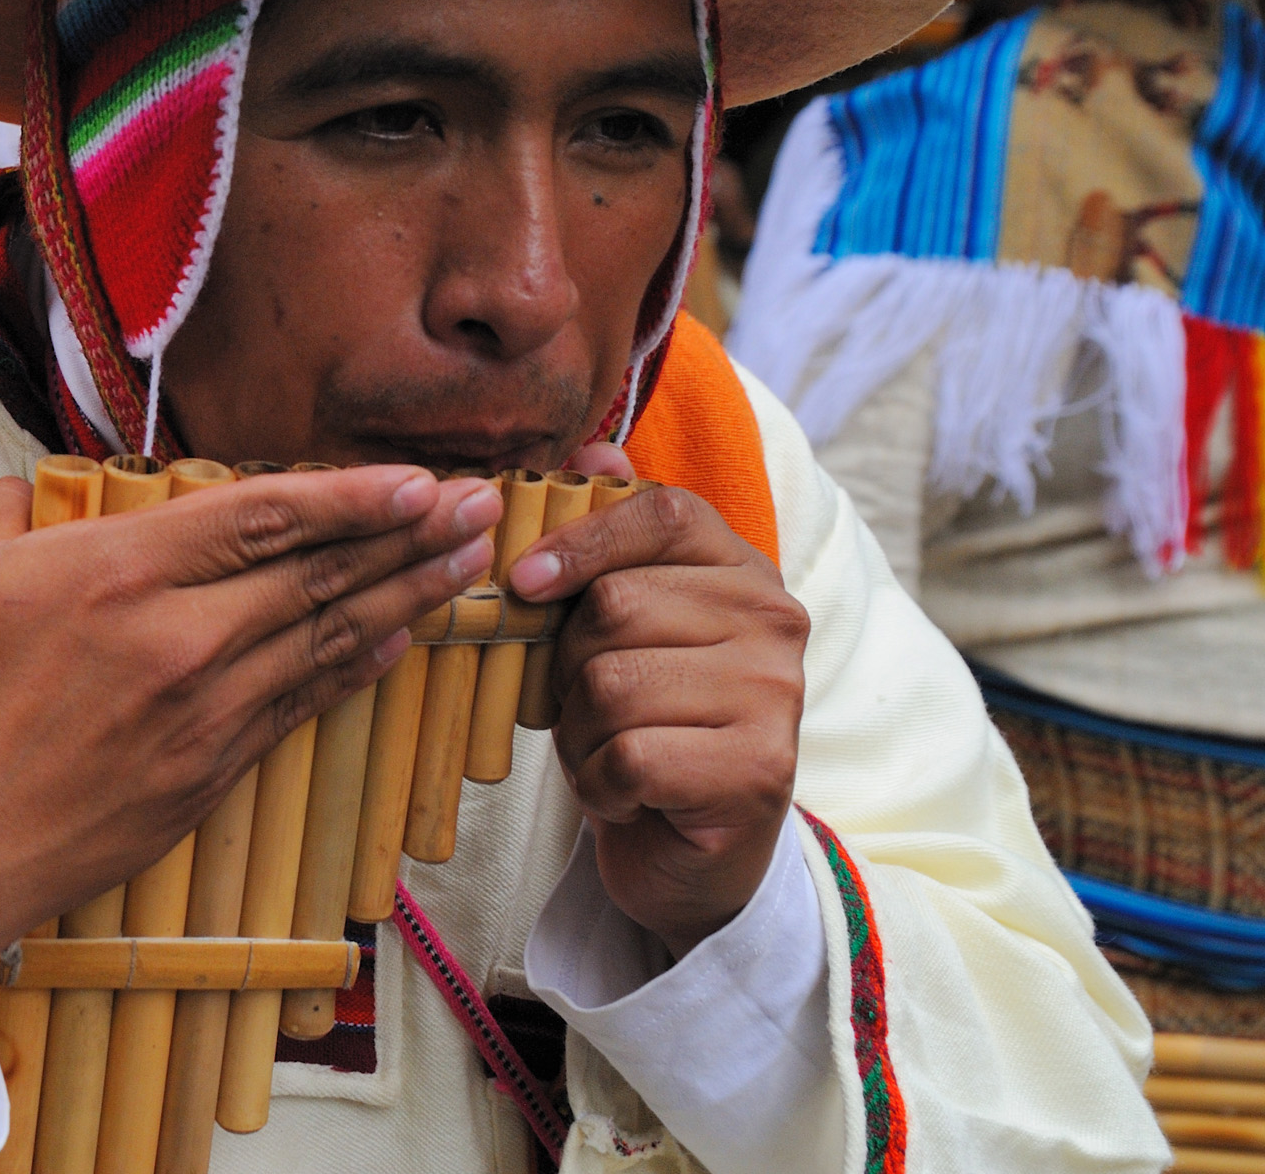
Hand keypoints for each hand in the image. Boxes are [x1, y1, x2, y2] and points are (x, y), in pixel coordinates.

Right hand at [0, 466, 502, 1058]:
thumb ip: (2, 507)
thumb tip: (42, 486)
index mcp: (112, 573)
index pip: (264, 516)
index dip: (352, 494)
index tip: (418, 477)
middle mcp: (175, 640)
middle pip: (318, 573)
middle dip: (411, 533)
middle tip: (482, 504)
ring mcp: (197, 716)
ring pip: (325, 639)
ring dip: (406, 595)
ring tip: (468, 561)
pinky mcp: (201, 776)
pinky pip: (299, 705)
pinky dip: (355, 667)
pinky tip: (397, 639)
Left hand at [511, 447, 806, 957]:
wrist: (692, 851)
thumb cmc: (645, 722)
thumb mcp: (618, 627)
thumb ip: (608, 539)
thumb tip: (591, 449)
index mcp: (741, 568)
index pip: (661, 511)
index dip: (579, 540)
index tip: (524, 582)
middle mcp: (775, 620)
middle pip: (615, 605)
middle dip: (568, 666)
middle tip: (589, 708)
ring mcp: (776, 696)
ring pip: (611, 684)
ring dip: (580, 733)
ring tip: (610, 752)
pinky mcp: (759, 771)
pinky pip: (627, 756)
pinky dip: (601, 785)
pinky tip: (627, 794)